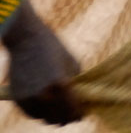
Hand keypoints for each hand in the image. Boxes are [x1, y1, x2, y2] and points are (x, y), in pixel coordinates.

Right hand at [3, 1, 83, 124]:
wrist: (27, 40)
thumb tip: (83, 102)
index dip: (80, 114)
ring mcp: (28, 98)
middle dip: (68, 116)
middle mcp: (43, 95)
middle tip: (73, 112)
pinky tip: (47, 103)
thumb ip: (77, 86)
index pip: (73, 111)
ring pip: (45, 118)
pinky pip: (32, 113)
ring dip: (53, 115)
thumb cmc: (54, 49)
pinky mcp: (18, 99)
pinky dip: (40, 111)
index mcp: (61, 85)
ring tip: (60, 106)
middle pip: (58, 119)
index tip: (83, 112)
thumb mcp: (73, 65)